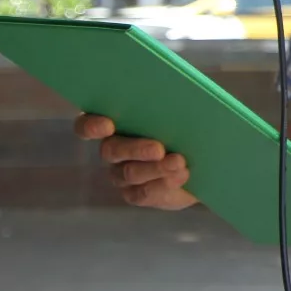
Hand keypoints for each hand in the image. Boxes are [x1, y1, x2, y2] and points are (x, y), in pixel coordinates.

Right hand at [75, 113, 196, 209]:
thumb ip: (173, 103)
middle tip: (159, 149)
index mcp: (115, 121)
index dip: (91, 126)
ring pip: (129, 173)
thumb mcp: (183, 110)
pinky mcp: (136, 194)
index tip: (108, 125)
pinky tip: (181, 175)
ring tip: (179, 162)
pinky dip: (163, 184)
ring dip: (155, 168)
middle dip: (135, 149)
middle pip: (111, 150)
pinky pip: (142, 193)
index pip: (87, 124)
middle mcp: (113, 148)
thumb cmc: (187, 123)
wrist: (203, 156)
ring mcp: (122, 173)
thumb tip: (178, 97)